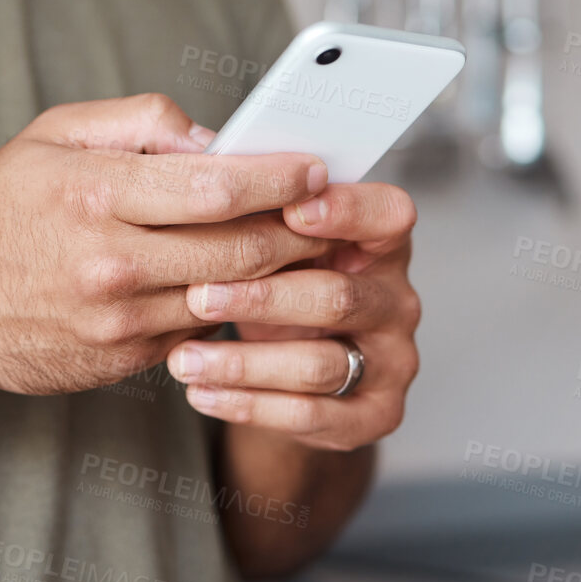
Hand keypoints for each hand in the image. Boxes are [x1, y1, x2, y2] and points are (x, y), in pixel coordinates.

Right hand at [0, 94, 330, 397]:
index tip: (316, 167)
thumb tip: (215, 138)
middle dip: (302, 230)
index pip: (217, 186)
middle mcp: (112, 263)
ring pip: (231, 297)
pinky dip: (236, 308)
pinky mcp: (126, 360)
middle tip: (336, 212)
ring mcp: (120, 321)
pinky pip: (202, 329)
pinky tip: (257, 287)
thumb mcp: (50, 136)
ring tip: (314, 247)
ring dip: (283, 275)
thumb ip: (138, 122)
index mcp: (96, 194)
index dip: (280, 177)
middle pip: (243, 251)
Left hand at [166, 183, 420, 451]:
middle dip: (263, 297)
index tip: (289, 208)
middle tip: (196, 294)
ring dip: (243, 363)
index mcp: (381, 243)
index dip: (346, 210)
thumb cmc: (277, 287)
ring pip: (319, 364)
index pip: (389, 215)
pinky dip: (249, 405)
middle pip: (339, 296)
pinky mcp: (374, 416)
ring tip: (183, 359)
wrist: (288, 376)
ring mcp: (392, 362)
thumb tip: (206, 164)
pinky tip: (202, 392)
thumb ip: (259, 210)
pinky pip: (310, 415)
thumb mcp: (274, 245)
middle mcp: (397, 301)